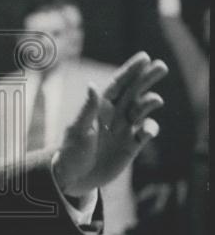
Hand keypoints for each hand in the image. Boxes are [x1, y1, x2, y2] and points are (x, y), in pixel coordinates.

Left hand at [53, 52, 166, 197]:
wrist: (76, 177)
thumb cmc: (72, 151)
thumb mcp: (78, 129)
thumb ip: (88, 108)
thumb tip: (92, 85)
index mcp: (100, 106)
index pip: (118, 84)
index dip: (130, 70)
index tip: (144, 57)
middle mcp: (115, 114)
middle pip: (134, 92)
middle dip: (147, 79)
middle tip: (162, 66)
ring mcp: (124, 129)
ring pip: (141, 110)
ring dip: (149, 103)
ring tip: (156, 100)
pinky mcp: (131, 145)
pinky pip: (145, 133)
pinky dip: (150, 129)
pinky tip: (148, 129)